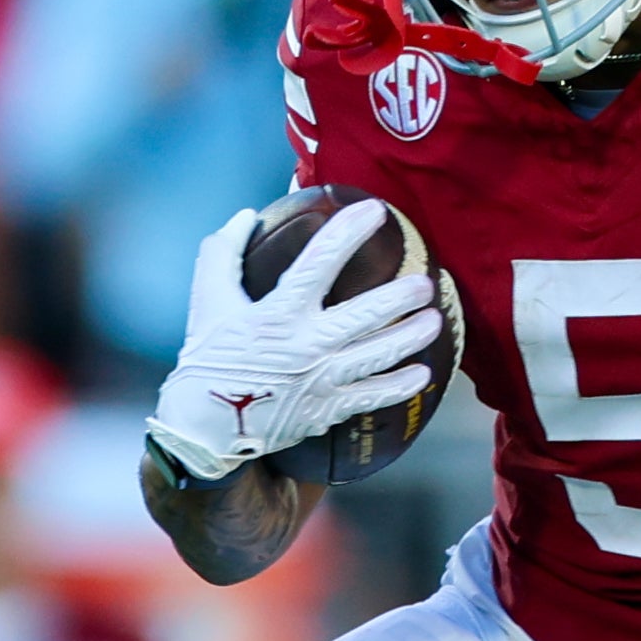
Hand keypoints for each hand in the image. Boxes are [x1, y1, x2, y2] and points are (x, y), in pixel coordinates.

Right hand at [146, 197, 452, 479]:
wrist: (206, 428)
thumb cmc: (209, 358)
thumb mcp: (208, 300)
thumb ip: (223, 253)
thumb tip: (246, 215)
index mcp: (278, 313)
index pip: (320, 262)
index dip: (349, 232)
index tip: (376, 211)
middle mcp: (306, 346)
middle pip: (365, 315)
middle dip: (400, 297)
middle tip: (425, 284)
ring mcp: (321, 380)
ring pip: (378, 355)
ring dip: (411, 337)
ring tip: (434, 320)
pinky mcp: (327, 408)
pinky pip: (374, 396)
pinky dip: (401, 385)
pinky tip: (423, 372)